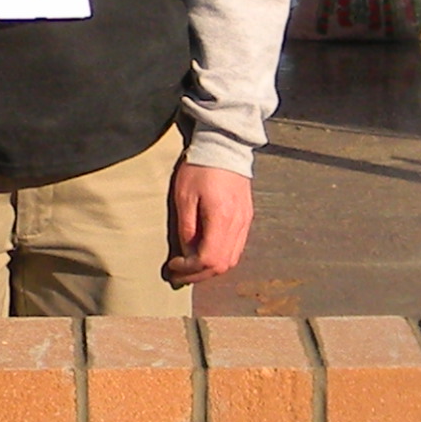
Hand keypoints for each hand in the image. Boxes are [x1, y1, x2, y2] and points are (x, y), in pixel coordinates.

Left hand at [164, 163, 251, 287]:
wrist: (224, 146)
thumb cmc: (200, 167)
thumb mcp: (184, 196)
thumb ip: (186, 228)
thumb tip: (187, 253)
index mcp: (221, 218)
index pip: (209, 259)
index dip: (190, 269)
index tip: (173, 266)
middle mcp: (238, 223)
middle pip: (222, 265)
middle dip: (199, 275)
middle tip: (179, 274)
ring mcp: (245, 221)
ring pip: (232, 259)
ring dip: (210, 269)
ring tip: (191, 267)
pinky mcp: (247, 217)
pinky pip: (237, 247)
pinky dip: (220, 257)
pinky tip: (205, 253)